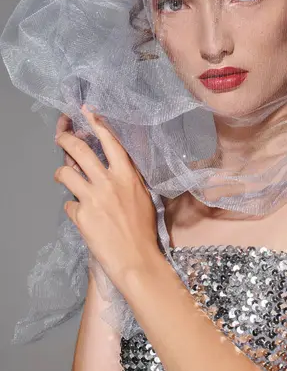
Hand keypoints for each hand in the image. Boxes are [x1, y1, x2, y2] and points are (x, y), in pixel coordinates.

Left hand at [54, 105, 159, 288]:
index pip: (109, 141)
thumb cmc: (143, 229)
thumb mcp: (143, 195)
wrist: (136, 259)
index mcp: (127, 175)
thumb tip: (109, 166)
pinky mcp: (81, 216)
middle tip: (59, 136)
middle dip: (64, 140)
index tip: (86, 111)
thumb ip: (127, 178)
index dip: (95, 124)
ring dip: (61, 173)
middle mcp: (108, 182)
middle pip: (79, 151)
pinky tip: (81, 215)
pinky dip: (72, 207)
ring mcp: (92, 198)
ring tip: (62, 176)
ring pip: (65, 174)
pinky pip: (68, 204)